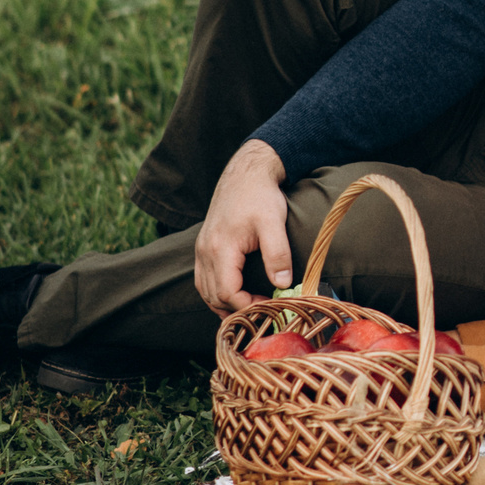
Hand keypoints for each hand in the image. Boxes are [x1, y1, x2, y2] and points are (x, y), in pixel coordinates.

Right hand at [194, 139, 292, 316]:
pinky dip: (215, 292)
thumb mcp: (273, 223)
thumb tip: (283, 284)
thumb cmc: (260, 196)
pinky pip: (203, 279)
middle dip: (236, 308)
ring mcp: (201, 249)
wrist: (246, 174)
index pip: (226, 292)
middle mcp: (205, 251)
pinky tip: (233, 295)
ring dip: (224, 303)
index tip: (269, 306)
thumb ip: (277, 254)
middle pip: (213, 296)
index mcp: (220, 248)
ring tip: (248, 309)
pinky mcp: (204, 246)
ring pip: (205, 290)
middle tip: (263, 311)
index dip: (247, 305)